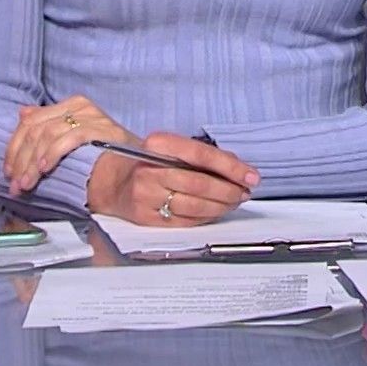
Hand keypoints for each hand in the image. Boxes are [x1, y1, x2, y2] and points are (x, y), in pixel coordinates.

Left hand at [4, 94, 134, 192]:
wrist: (138, 170)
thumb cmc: (105, 157)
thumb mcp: (72, 139)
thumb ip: (48, 125)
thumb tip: (22, 114)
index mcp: (72, 105)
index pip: (31, 121)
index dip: (14, 148)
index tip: (9, 171)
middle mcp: (82, 106)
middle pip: (36, 129)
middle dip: (20, 160)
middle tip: (15, 183)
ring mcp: (93, 116)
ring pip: (48, 135)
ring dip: (32, 163)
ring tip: (27, 183)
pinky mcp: (102, 129)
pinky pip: (69, 139)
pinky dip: (53, 154)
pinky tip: (45, 169)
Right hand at [85, 132, 259, 226]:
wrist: (115, 182)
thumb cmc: (152, 163)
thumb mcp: (172, 149)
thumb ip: (204, 157)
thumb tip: (240, 171)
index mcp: (158, 144)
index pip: (202, 155)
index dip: (231, 167)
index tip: (251, 176)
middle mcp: (149, 170)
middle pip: (200, 184)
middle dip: (229, 191)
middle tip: (244, 192)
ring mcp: (146, 196)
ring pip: (195, 205)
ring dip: (221, 206)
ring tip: (234, 201)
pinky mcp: (146, 218)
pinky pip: (185, 220)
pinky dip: (206, 217)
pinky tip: (215, 211)